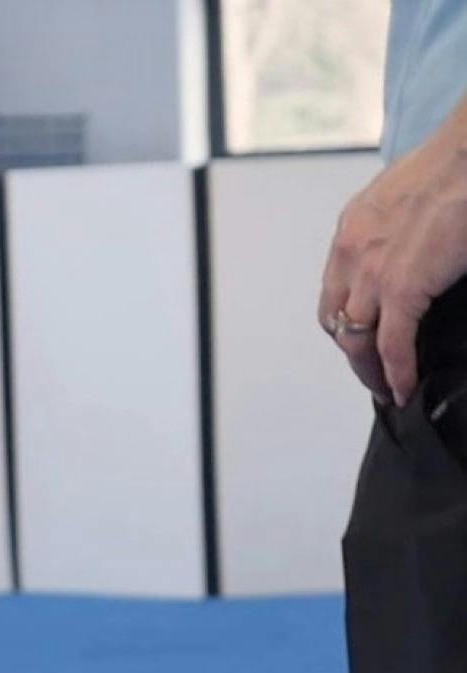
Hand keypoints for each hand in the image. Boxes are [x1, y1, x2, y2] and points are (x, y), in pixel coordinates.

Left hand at [320, 108, 466, 404]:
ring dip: (370, 370)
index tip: (363, 340)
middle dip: (354, 350)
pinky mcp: (401, 287)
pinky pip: (391, 345)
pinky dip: (397, 372)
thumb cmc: (461, 165)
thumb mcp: (419, 199)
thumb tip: (426, 255)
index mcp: (355, 227)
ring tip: (388, 388)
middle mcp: (352, 250)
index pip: (336, 288)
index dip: (348, 321)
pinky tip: (405, 389)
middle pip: (337, 318)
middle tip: (373, 372)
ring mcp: (372, 271)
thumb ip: (409, 232)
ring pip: (355, 338)